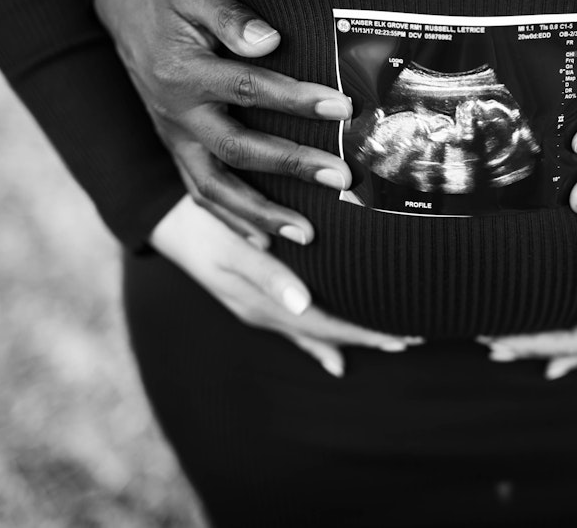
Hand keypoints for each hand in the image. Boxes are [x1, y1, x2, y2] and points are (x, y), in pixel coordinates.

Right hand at [95, 0, 352, 244]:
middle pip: (238, 150)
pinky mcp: (174, 147)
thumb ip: (230, 16)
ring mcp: (173, 136)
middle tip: (341, 178)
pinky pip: (199, 193)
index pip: (250, 89)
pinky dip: (230, 221)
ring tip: (307, 235)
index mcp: (183, 72)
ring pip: (215, 188)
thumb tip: (269, 41)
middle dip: (293, 166)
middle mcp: (177, 113)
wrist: (116, 3)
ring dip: (261, 215)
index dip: (298, 100)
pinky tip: (263, 241)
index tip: (342, 108)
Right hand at [150, 195, 419, 376]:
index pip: (327, 326)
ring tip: (386, 344)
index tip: (406, 335)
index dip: (366, 332)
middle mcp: (263, 313)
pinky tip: (334, 360)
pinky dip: (318, 341)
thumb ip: (265, 274)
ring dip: (348, 337)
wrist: (163, 215)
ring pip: (313, 331)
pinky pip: (294, 326)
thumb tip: (302, 304)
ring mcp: (257, 307)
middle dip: (368, 335)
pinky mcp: (253, 295)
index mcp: (262, 304)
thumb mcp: (230, 247)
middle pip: (325, 332)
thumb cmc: (201, 223)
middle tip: (413, 338)